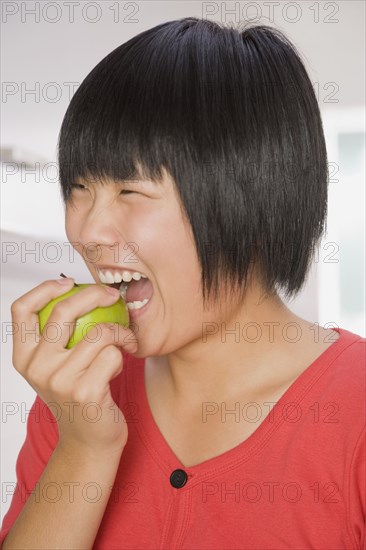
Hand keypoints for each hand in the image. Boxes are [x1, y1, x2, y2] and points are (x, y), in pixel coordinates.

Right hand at [11, 278, 137, 456]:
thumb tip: (76, 290)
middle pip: (64, 310)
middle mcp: (36, 367)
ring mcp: (59, 380)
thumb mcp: (56, 368)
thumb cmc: (77, 397)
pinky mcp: (85, 391)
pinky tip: (121, 363)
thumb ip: (56, 338)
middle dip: (95, 293)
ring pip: (99, 332)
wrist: (89, 442)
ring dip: (120, 332)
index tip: (68, 282)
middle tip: (113, 295)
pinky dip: (123, 354)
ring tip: (125, 341)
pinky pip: (113, 354)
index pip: (22, 310)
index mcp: (24, 358)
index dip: (44, 288)